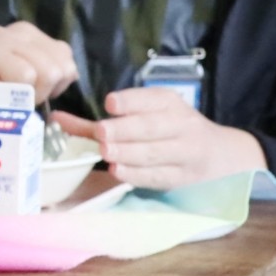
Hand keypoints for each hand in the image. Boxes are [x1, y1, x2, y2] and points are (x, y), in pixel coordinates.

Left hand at [52, 89, 265, 190]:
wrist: (222, 153)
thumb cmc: (168, 130)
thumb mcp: (140, 117)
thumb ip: (94, 121)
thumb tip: (54, 119)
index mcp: (167, 103)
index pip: (151, 99)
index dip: (131, 101)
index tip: (111, 103)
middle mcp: (180, 124)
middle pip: (152, 127)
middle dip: (126, 130)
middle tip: (102, 133)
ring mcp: (185, 151)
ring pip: (155, 153)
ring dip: (129, 153)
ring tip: (106, 152)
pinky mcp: (184, 176)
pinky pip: (160, 176)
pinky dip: (139, 175)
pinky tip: (119, 172)